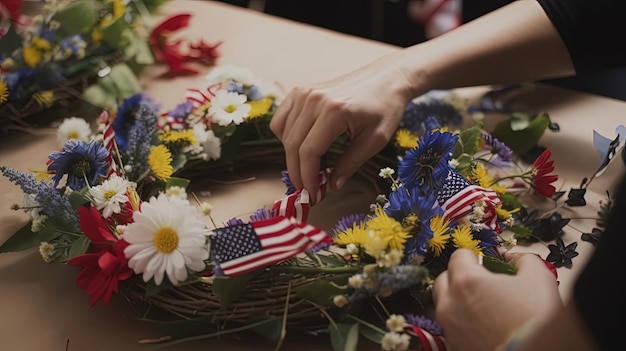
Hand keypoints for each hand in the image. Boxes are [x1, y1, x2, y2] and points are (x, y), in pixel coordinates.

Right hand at [269, 54, 416, 196]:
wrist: (387, 78)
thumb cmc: (385, 108)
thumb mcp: (375, 141)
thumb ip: (350, 164)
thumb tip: (332, 186)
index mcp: (334, 111)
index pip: (308, 152)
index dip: (307, 177)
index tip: (313, 195)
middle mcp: (314, 100)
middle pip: (292, 145)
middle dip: (297, 172)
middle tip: (307, 190)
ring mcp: (304, 93)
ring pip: (284, 134)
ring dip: (291, 157)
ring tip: (308, 170)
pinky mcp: (300, 91)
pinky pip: (281, 119)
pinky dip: (285, 137)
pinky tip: (301, 147)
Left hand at [432, 249, 561, 350]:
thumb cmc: (536, 322)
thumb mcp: (538, 279)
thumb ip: (523, 260)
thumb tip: (515, 258)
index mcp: (466, 281)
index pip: (459, 256)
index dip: (474, 256)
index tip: (485, 261)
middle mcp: (450, 303)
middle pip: (445, 279)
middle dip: (460, 276)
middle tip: (483, 282)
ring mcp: (449, 327)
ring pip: (444, 303)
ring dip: (458, 299)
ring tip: (484, 305)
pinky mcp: (454, 345)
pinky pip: (451, 325)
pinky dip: (462, 320)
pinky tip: (483, 324)